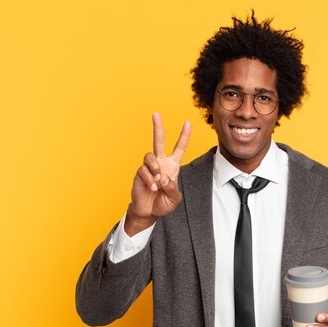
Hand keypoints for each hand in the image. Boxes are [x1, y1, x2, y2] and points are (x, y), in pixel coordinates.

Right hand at [125, 112, 191, 235]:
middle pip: (158, 141)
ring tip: (158, 182)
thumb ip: (172, 187)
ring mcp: (149, 168)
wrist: (149, 212)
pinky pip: (144, 171)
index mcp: (172, 166)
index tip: (188, 122)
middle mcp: (160, 163)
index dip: (184, 136)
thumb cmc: (163, 203)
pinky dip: (150, 181)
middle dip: (157, 127)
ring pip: (150, 156)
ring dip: (155, 168)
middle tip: (156, 114)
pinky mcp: (139, 174)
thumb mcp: (174, 198)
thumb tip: (163, 177)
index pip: (179, 148)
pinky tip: (152, 188)